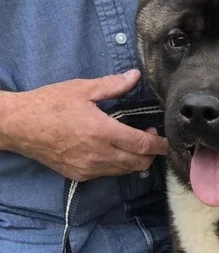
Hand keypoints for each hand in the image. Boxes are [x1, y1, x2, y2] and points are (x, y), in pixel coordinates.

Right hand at [0, 70, 167, 180]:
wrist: (18, 126)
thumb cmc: (49, 105)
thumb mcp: (82, 89)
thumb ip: (113, 86)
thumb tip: (135, 77)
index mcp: (102, 132)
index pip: (142, 145)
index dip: (159, 144)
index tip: (167, 140)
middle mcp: (98, 154)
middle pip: (139, 162)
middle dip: (150, 153)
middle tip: (148, 136)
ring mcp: (89, 168)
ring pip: (125, 171)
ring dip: (134, 159)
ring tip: (131, 142)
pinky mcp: (80, 175)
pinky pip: (108, 174)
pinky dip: (117, 165)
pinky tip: (112, 150)